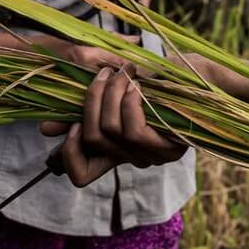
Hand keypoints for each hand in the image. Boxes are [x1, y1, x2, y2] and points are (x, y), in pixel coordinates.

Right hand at [41, 65, 188, 186]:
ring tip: (122, 72)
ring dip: (111, 94)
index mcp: (118, 150)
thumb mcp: (115, 95)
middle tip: (104, 73)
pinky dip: (129, 102)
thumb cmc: (158, 80)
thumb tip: (45, 131)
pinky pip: (132, 129)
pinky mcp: (169, 146)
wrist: (202, 75)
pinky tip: (137, 84)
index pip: (81, 176)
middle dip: (91, 99)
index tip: (72, 123)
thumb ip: (84, 111)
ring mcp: (152, 155)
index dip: (67, 154)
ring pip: (111, 131)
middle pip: (91, 138)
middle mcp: (134, 158)